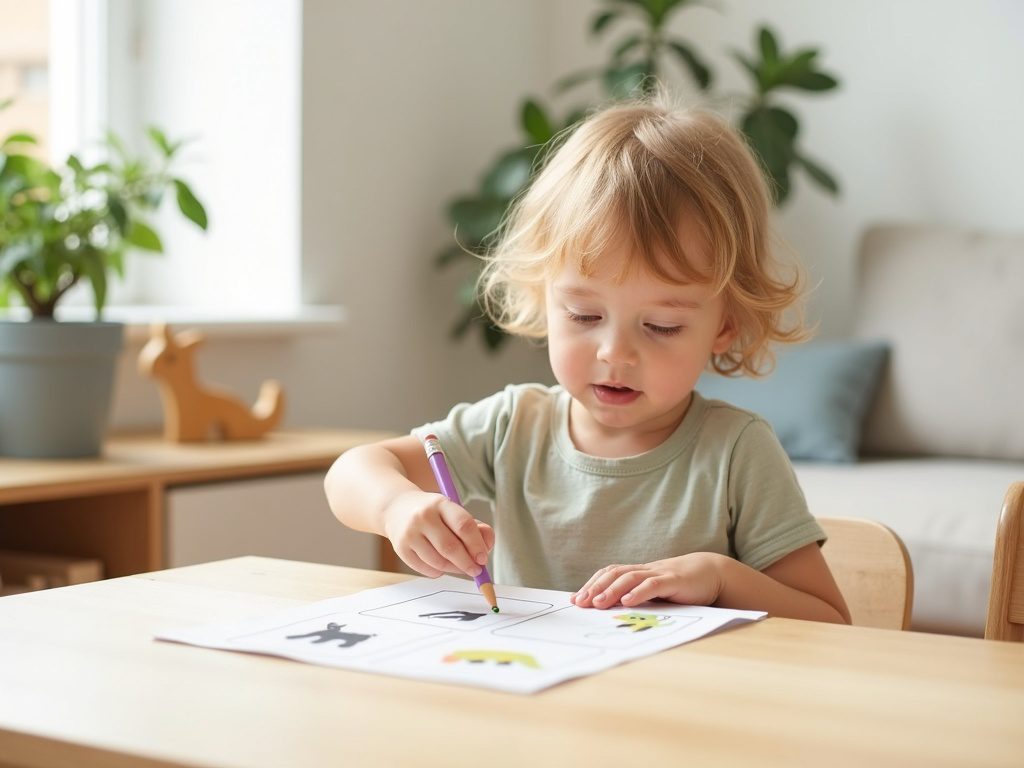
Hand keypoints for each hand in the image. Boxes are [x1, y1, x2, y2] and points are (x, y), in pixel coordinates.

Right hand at [382, 490, 493, 578]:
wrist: (396, 507)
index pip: (463, 525)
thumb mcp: (453, 511)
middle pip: (450, 547)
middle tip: (476, 570)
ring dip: (455, 569)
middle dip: (467, 563)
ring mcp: (409, 533)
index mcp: (441, 503)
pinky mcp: (400, 549)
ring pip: (438, 562)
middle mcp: (423, 517)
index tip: (483, 558)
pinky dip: (439, 572)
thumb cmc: (434, 513)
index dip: (476, 545)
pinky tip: (442, 566)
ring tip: (460, 567)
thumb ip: (475, 527)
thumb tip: (486, 547)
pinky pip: (426, 569)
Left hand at [570, 553, 724, 608]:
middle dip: (595, 588)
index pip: (609, 574)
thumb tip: (612, 612)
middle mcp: (645, 570)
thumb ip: (638, 597)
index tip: (575, 599)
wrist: (711, 573)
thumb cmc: (680, 586)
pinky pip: (653, 584)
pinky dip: (639, 592)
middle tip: (580, 603)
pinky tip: (627, 601)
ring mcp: (659, 574)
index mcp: (638, 573)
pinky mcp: (674, 581)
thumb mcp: (655, 592)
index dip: (591, 584)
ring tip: (598, 603)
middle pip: (614, 574)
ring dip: (611, 590)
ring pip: (630, 577)